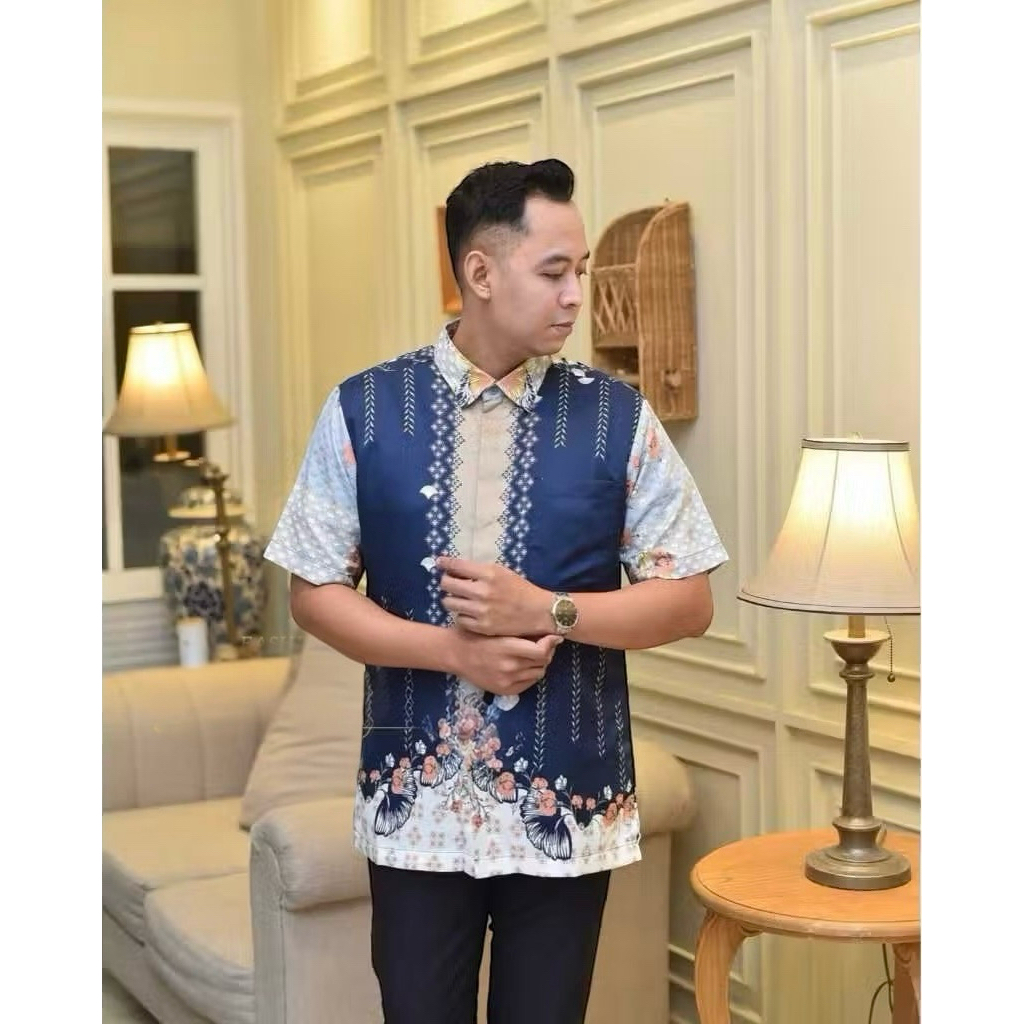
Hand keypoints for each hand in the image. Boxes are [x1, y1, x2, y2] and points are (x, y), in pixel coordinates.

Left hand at [437, 556, 549, 637]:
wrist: (538, 612)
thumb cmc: (520, 589)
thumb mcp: (502, 572)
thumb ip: (479, 571)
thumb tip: (456, 567)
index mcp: (489, 574)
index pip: (456, 565)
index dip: (444, 563)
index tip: (439, 562)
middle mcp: (482, 592)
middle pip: (447, 584)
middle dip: (446, 582)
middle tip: (450, 583)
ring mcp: (481, 611)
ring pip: (449, 603)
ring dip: (451, 599)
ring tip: (459, 599)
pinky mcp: (482, 627)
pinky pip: (459, 619)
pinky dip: (462, 615)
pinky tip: (469, 612)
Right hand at [448, 632, 562, 695]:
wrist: (456, 654)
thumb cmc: (476, 635)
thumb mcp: (497, 628)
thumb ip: (520, 632)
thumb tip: (545, 633)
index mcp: (507, 648)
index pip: (541, 651)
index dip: (551, 643)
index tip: (553, 636)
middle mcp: (509, 667)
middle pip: (543, 662)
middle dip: (547, 652)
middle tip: (544, 644)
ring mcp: (507, 681)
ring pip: (538, 673)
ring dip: (540, 663)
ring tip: (534, 655)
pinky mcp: (505, 690)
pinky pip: (529, 683)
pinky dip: (531, 674)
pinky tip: (525, 666)